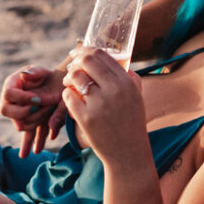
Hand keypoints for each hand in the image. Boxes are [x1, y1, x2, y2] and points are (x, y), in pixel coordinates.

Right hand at [0, 65, 65, 157]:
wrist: (58, 85)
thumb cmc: (48, 75)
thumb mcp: (42, 70)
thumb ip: (34, 72)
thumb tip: (25, 76)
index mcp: (12, 86)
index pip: (9, 94)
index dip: (23, 98)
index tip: (38, 98)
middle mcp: (13, 102)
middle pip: (9, 112)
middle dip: (27, 112)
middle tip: (42, 109)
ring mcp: (22, 114)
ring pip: (23, 125)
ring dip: (36, 122)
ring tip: (48, 119)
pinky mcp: (33, 122)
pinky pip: (31, 134)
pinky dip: (34, 142)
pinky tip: (36, 150)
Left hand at [62, 47, 149, 167]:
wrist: (128, 152)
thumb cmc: (132, 123)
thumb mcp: (137, 97)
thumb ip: (130, 78)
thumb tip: (119, 61)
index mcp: (127, 82)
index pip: (102, 55)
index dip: (86, 50)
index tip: (78, 53)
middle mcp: (114, 90)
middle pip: (86, 61)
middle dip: (75, 61)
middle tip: (72, 66)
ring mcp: (99, 104)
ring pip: (74, 77)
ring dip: (69, 78)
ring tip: (70, 84)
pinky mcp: (86, 118)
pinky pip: (68, 96)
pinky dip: (67, 95)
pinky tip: (71, 100)